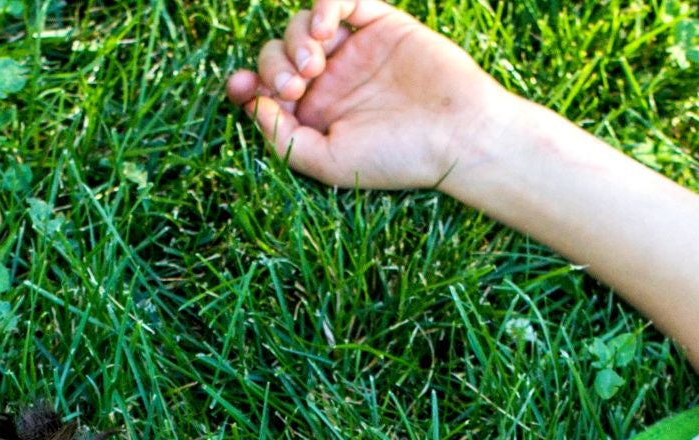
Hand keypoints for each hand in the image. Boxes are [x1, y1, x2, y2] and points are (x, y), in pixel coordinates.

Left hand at [226, 0, 513, 190]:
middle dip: (274, 65)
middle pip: (278, 55)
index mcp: (313, 118)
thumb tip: (251, 105)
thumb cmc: (397, 158)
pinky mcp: (380, 23)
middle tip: (295, 83)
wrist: (457, 134)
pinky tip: (328, 28)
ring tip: (313, 63)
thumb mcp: (329, 163)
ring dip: (297, 37)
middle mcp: (330, 83)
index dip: (245, 85)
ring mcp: (353, 51)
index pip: (265, 92)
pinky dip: (326, 4)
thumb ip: (284, 139)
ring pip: (303, 25)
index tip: (241, 87)